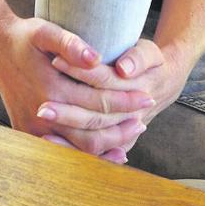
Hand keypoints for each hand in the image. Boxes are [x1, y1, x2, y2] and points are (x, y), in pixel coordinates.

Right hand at [0, 14, 154, 162]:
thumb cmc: (25, 37)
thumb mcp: (45, 30)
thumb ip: (70, 44)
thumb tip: (96, 58)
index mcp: (51, 88)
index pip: (99, 102)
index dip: (126, 101)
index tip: (147, 96)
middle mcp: (43, 114)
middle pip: (93, 131)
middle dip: (123, 126)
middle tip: (145, 118)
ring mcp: (35, 128)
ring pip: (80, 149)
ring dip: (109, 143)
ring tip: (131, 133)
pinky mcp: (29, 133)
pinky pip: (63, 153)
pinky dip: (87, 155)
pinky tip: (107, 152)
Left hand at [43, 38, 186, 154]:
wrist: (163, 85)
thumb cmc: (151, 64)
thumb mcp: (150, 53)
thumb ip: (139, 58)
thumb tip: (123, 69)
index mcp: (138, 90)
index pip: (104, 82)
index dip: (80, 71)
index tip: (55, 61)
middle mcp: (132, 116)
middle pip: (95, 117)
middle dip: (67, 112)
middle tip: (41, 106)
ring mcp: (124, 132)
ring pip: (93, 140)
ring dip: (66, 133)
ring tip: (41, 122)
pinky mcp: (118, 142)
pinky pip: (93, 152)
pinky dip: (71, 149)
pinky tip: (47, 142)